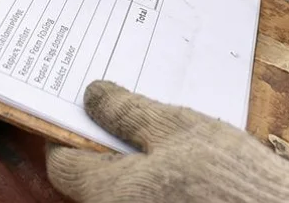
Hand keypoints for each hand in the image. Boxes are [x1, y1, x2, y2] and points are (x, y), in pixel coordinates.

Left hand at [48, 81, 288, 202]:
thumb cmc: (226, 175)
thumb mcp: (175, 128)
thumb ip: (126, 113)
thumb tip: (91, 96)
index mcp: (108, 193)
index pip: (62, 165)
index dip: (68, 133)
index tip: (84, 110)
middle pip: (91, 179)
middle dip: (104, 145)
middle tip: (125, 111)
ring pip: (122, 189)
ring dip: (132, 161)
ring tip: (159, 131)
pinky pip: (148, 196)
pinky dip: (154, 178)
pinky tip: (180, 158)